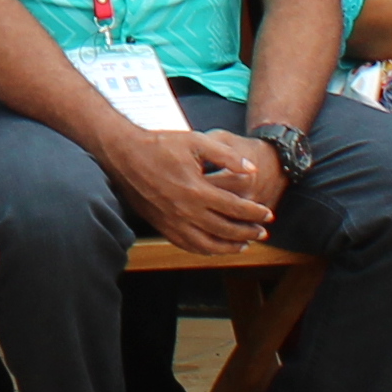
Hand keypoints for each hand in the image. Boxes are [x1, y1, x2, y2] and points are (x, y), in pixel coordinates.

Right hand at [107, 124, 276, 256]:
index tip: (268, 214)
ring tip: (243, 245)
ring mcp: (173, 221)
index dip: (255, 212)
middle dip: (248, 232)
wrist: (123, 154)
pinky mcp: (161, 225)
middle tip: (262, 232)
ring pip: (208, 244)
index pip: (235, 208)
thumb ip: (226, 156)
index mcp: (197, 190)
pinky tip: (214, 247)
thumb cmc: (160, 145)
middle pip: (226, 230)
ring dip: (229, 247)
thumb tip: (251, 170)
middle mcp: (186, 211)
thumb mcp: (196, 141)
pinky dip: (205, 250)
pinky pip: (187, 245)